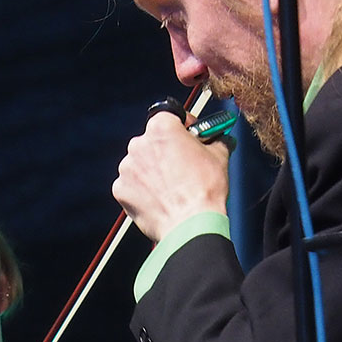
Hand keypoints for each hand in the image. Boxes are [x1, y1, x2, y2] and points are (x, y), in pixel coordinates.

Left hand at [113, 112, 230, 242]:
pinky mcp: (120, 190)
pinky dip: (142, 189)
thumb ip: (216, 141)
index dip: (183, 126)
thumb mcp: (219, 157)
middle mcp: (139, 144)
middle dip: (166, 150)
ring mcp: (127, 167)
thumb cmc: (204, 190)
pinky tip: (159, 198)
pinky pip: (132, 184)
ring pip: (140, 163)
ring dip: (153, 171)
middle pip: (153, 141)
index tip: (189, 135)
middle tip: (183, 165)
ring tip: (171, 187)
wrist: (190, 225)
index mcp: (161, 128)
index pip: (170, 116)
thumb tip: (221, 139)